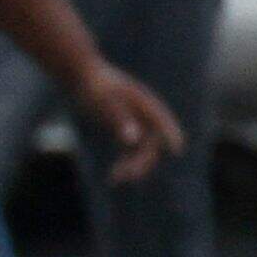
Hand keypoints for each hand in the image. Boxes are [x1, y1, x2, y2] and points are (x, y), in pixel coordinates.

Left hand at [81, 64, 183, 184]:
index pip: (163, 123)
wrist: (81, 77)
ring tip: (115, 179)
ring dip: (134, 166)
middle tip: (124, 176)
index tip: (176, 150)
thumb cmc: (93, 87)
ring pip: (143, 150)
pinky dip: (126, 163)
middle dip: (143, 161)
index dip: (171, 136)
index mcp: (145, 104)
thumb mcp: (104, 102)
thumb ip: (119, 119)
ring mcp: (137, 122)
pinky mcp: (126, 129)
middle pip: (152, 143)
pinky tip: (113, 177)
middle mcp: (145, 115)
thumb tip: (132, 141)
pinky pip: (132, 151)